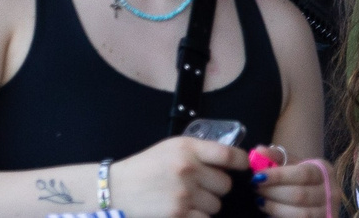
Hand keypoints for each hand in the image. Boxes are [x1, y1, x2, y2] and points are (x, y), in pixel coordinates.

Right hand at [113, 135, 244, 216]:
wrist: (117, 190)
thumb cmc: (145, 168)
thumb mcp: (170, 149)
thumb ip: (198, 153)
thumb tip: (231, 161)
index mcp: (186, 148)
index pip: (228, 154)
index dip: (240, 161)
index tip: (241, 166)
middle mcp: (188, 169)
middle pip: (225, 185)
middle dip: (215, 188)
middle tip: (198, 187)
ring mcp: (184, 194)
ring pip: (216, 205)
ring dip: (205, 205)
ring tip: (185, 199)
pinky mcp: (179, 215)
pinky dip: (196, 217)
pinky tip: (182, 210)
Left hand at [250, 149, 324, 216]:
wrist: (318, 197)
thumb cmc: (301, 179)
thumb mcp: (292, 165)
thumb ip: (276, 157)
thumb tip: (259, 151)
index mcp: (324, 171)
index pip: (303, 174)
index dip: (278, 176)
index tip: (257, 177)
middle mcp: (332, 192)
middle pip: (300, 195)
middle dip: (273, 192)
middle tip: (255, 189)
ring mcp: (329, 211)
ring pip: (301, 214)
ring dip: (276, 208)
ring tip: (260, 201)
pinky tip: (270, 213)